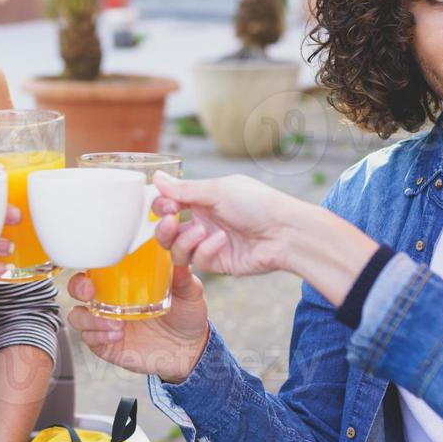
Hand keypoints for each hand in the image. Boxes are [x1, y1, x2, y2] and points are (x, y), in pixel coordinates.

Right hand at [66, 265, 210, 383]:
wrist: (189, 349)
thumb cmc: (185, 315)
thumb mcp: (189, 292)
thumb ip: (183, 275)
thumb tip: (178, 255)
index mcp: (123, 281)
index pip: (97, 266)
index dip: (89, 263)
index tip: (96, 266)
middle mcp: (109, 299)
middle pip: (77, 288)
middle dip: (78, 288)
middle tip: (91, 294)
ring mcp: (104, 322)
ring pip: (77, 315)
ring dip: (90, 318)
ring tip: (117, 325)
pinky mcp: (105, 343)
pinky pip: (89, 338)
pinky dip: (99, 336)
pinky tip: (117, 336)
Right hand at [150, 171, 306, 277]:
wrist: (285, 232)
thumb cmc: (257, 204)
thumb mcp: (218, 191)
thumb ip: (184, 189)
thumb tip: (157, 178)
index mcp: (203, 199)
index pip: (169, 204)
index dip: (161, 206)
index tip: (167, 205)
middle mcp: (203, 221)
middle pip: (166, 231)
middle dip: (164, 228)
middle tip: (172, 221)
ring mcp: (208, 244)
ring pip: (176, 250)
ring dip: (183, 240)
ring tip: (202, 231)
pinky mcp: (217, 263)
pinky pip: (197, 261)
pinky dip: (206, 249)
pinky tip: (222, 241)